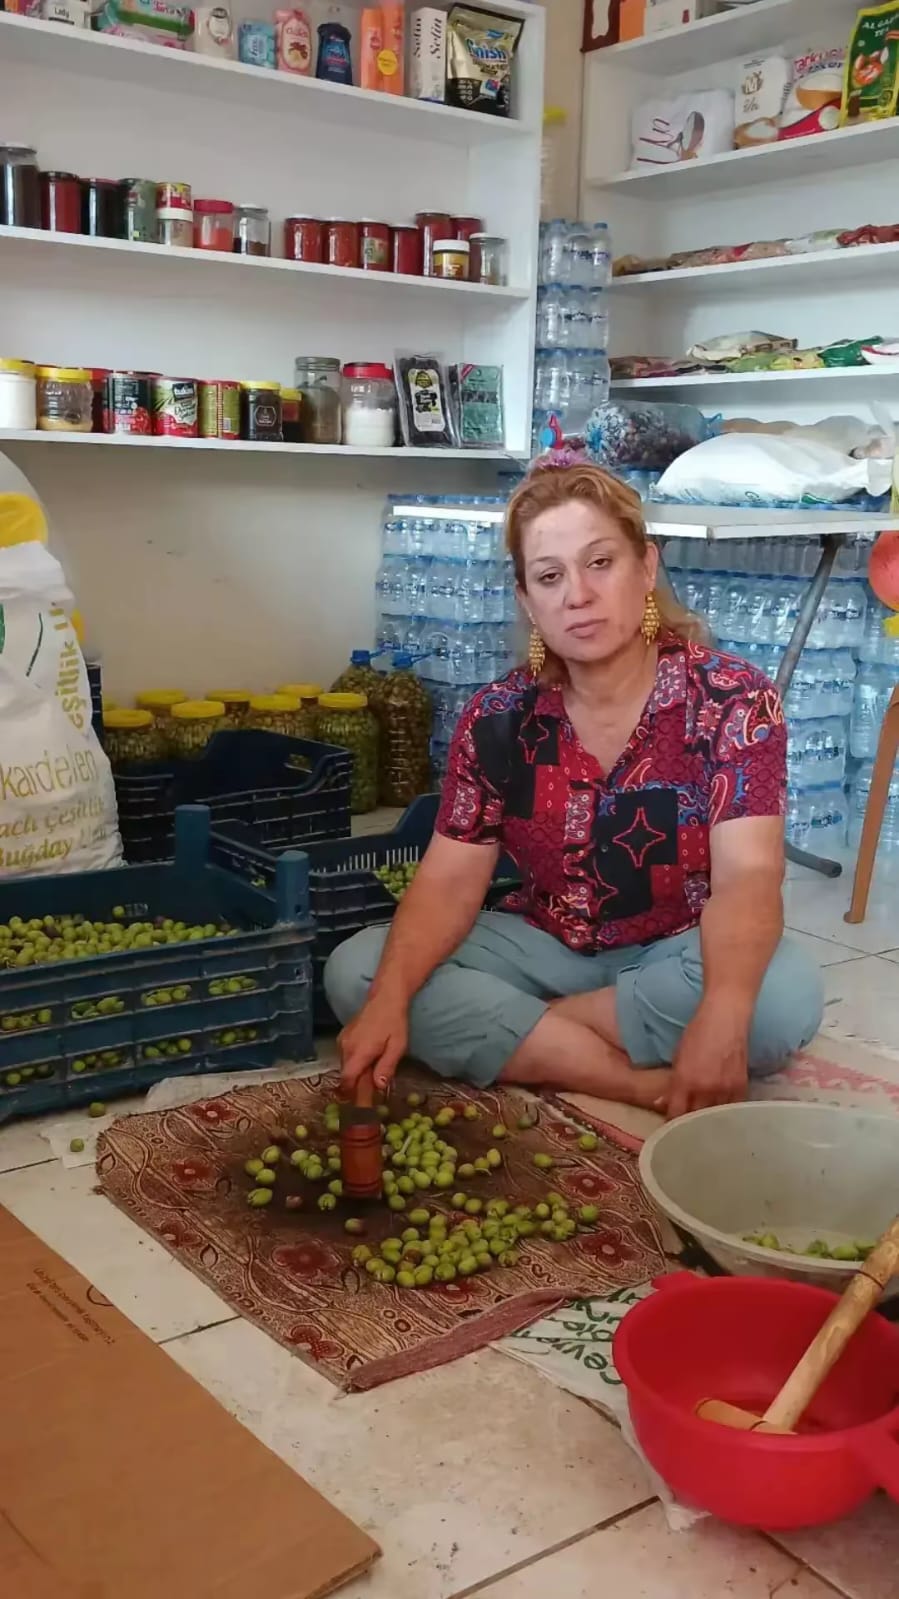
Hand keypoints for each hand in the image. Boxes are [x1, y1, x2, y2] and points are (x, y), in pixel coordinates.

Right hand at [338, 992, 407, 1095]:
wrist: (385, 997)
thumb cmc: (394, 1023)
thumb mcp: (397, 1047)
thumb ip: (386, 1067)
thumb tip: (378, 1086)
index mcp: (358, 1052)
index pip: (347, 1080)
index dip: (351, 1095)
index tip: (358, 1105)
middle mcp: (345, 1047)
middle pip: (346, 1075)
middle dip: (355, 1086)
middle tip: (369, 1095)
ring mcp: (342, 1040)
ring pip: (345, 1066)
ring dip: (356, 1073)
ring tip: (371, 1075)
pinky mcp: (343, 1036)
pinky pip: (345, 1056)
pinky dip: (354, 1063)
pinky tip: (367, 1061)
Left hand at [666, 1000, 749, 1119]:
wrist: (725, 1017)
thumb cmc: (697, 1032)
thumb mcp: (678, 1056)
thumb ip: (673, 1083)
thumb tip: (661, 1102)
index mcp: (685, 1081)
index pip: (676, 1113)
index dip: (672, 1124)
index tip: (670, 1131)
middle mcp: (704, 1089)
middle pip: (695, 1119)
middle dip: (689, 1127)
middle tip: (686, 1133)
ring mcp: (725, 1089)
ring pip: (715, 1118)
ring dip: (708, 1123)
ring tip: (704, 1129)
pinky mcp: (741, 1086)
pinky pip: (732, 1109)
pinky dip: (725, 1115)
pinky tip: (722, 1118)